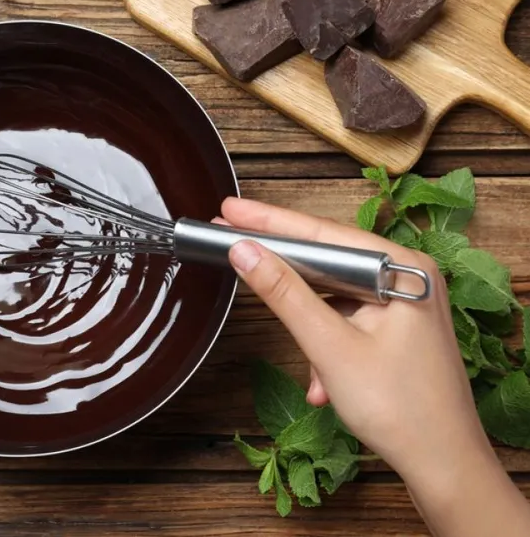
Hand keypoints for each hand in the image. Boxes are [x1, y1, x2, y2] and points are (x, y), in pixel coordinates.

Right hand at [218, 197, 487, 482]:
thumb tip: (245, 252)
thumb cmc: (401, 407)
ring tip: (309, 368)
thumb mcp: (329, 346)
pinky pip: (347, 322)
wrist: (443, 463)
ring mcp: (404, 304)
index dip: (270, 221)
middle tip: (234, 244)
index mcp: (402, 268)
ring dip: (309, 328)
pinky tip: (324, 384)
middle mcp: (407, 277)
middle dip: (283, 272)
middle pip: (328, 260)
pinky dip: (327, 348)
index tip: (230, 211)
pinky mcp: (398, 329)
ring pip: (334, 296)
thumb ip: (284, 294)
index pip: (323, 233)